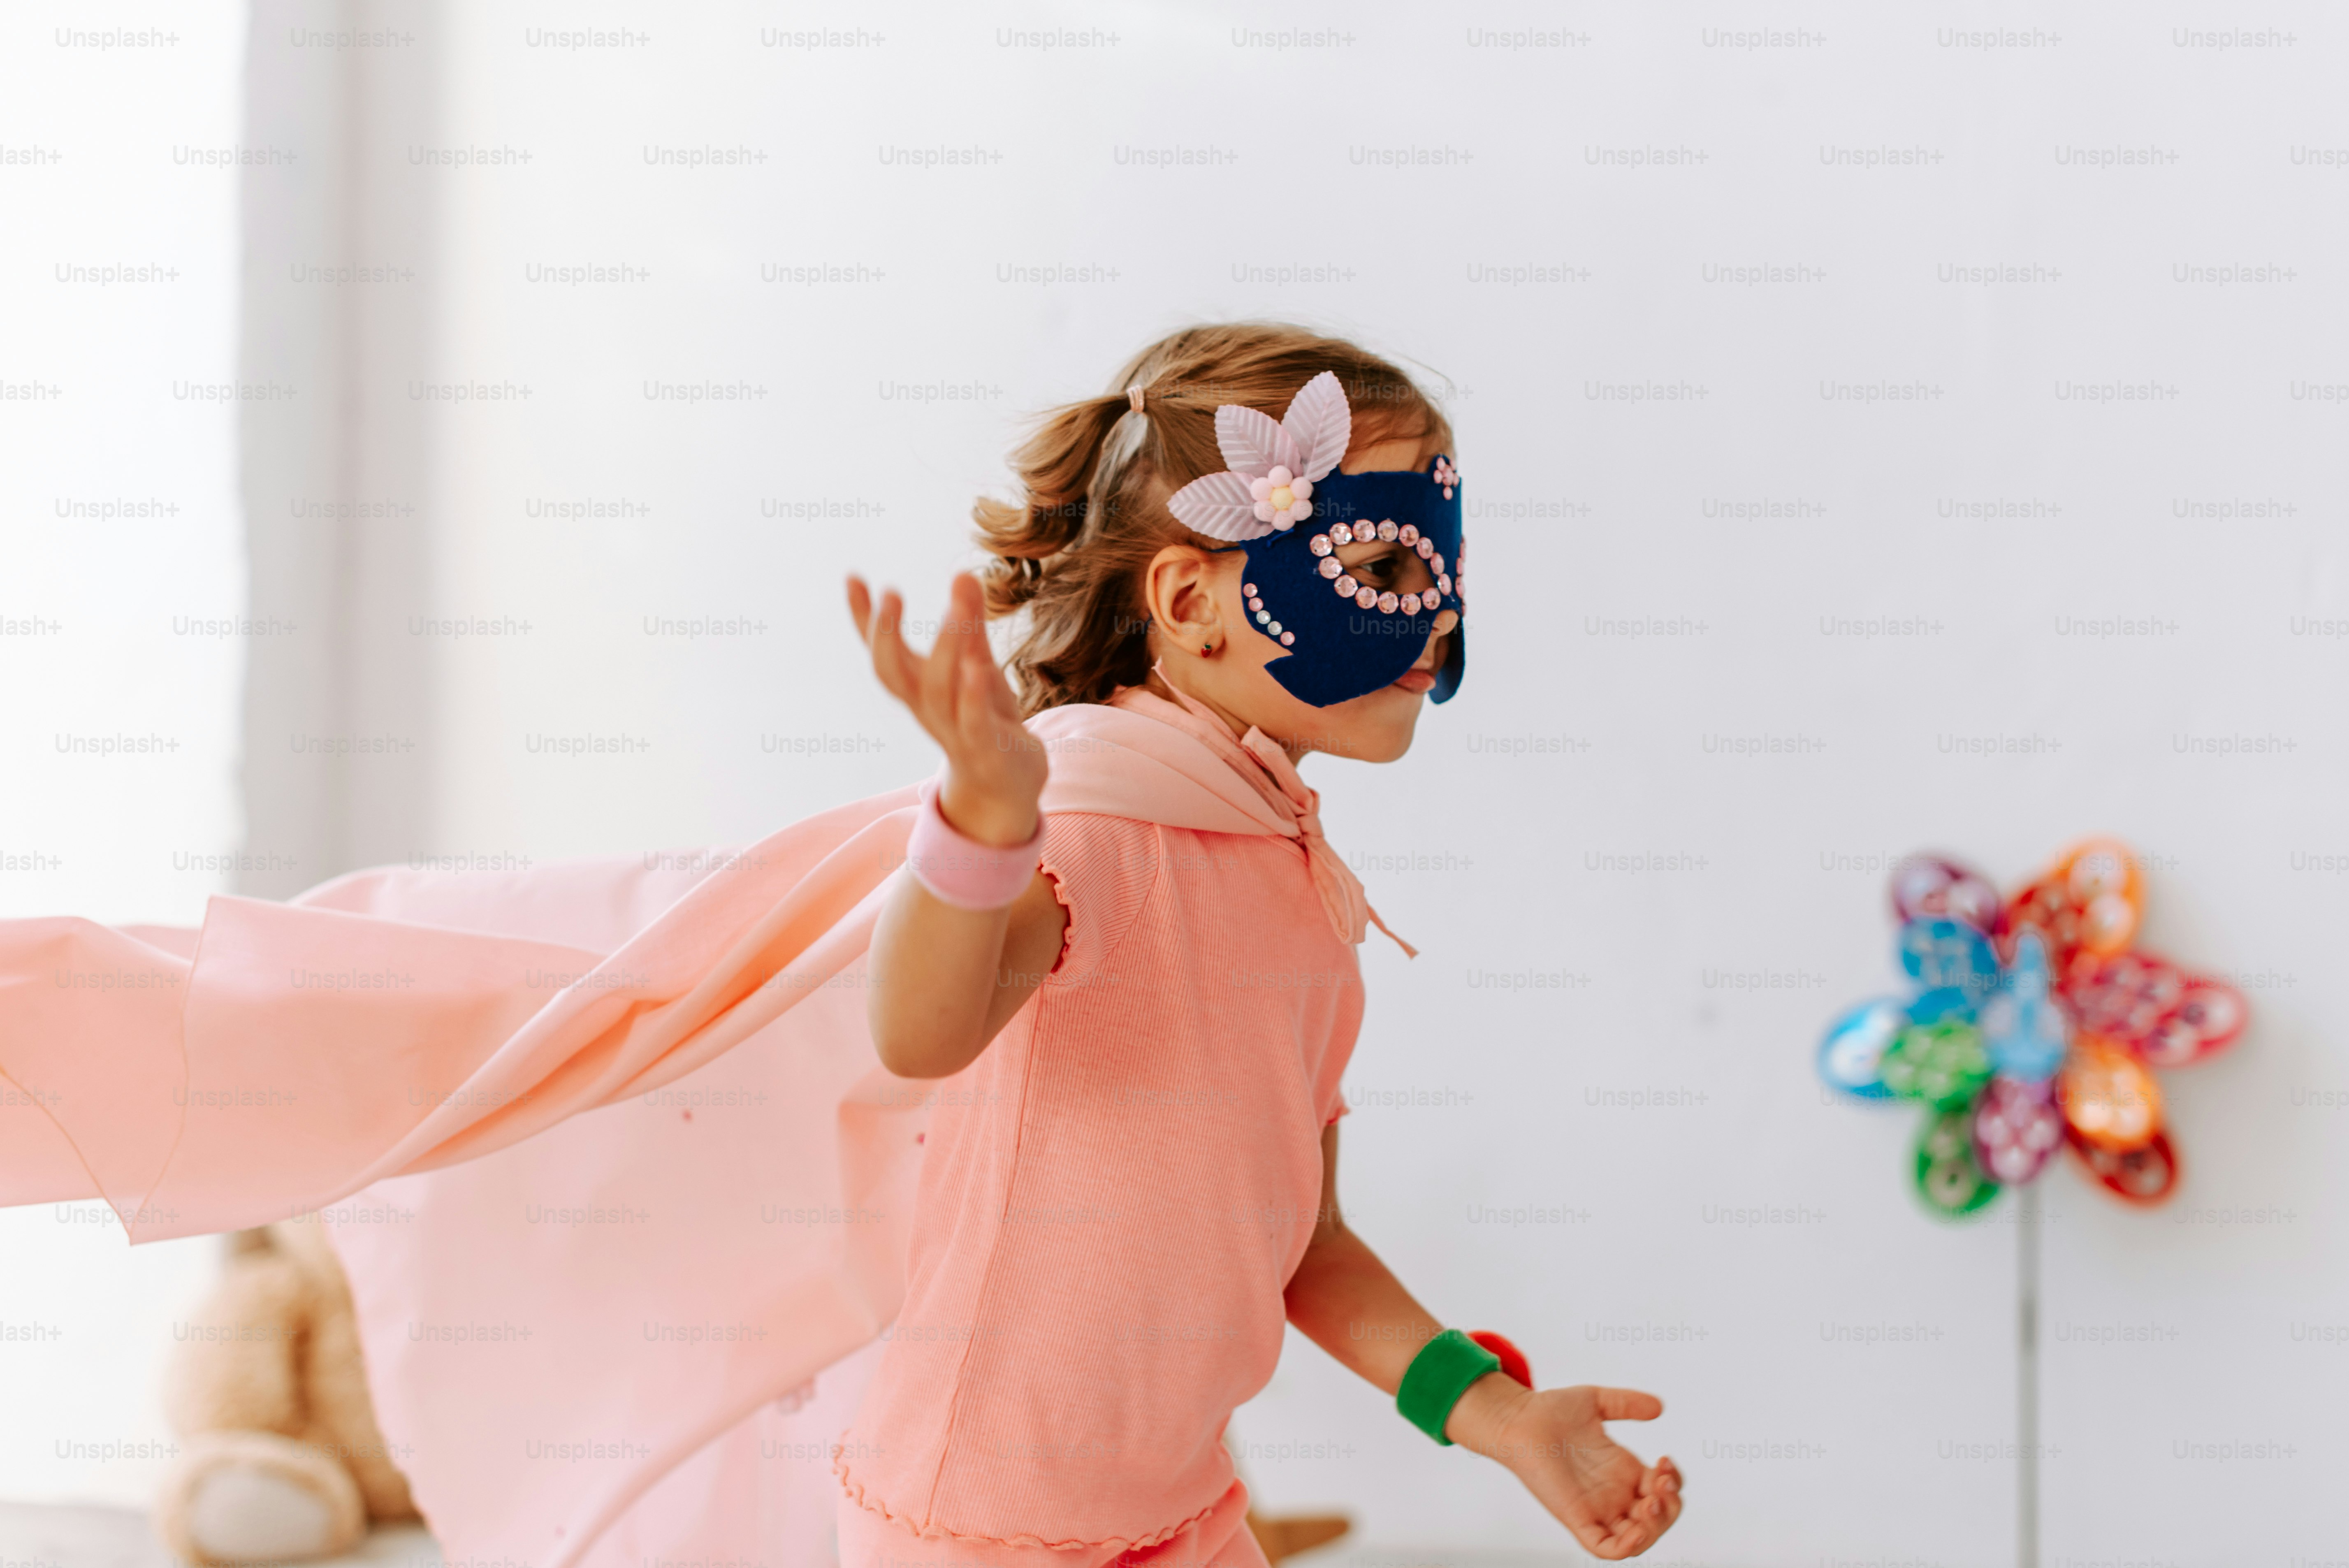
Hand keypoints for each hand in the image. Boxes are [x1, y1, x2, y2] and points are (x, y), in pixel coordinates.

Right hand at [847, 572, 1044, 845]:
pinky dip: (972, 696)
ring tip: (953, 612)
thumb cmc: (985, 717)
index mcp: (917, 687)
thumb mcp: (975, 665)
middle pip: (891, 674)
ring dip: (942, 651)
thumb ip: (967, 624)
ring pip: (935, 692)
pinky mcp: (985, 747)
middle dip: (886, 635)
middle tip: (891, 592)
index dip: (863, 619)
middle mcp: (925, 708)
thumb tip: (961, 572)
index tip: (853, 577)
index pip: (881, 652)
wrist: (1008, 785)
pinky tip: (978, 667)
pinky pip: (972, 722)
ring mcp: (952, 730)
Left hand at [1451, 1377, 1682, 1558]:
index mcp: (1623, 1470)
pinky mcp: (1576, 1518)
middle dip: (1670, 1507)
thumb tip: (1659, 1407)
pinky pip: (1604, 1547)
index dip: (1673, 1482)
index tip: (1664, 1460)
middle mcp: (1613, 1493)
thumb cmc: (1550, 1411)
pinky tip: (1635, 1532)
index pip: (1662, 1490)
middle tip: (1661, 1481)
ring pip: (1637, 1539)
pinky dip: (1625, 1548)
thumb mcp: (1596, 1402)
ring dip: (1654, 1528)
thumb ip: (1628, 1404)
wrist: (1518, 1418)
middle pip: (1656, 1520)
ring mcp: (1596, 1508)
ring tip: (1650, 1502)